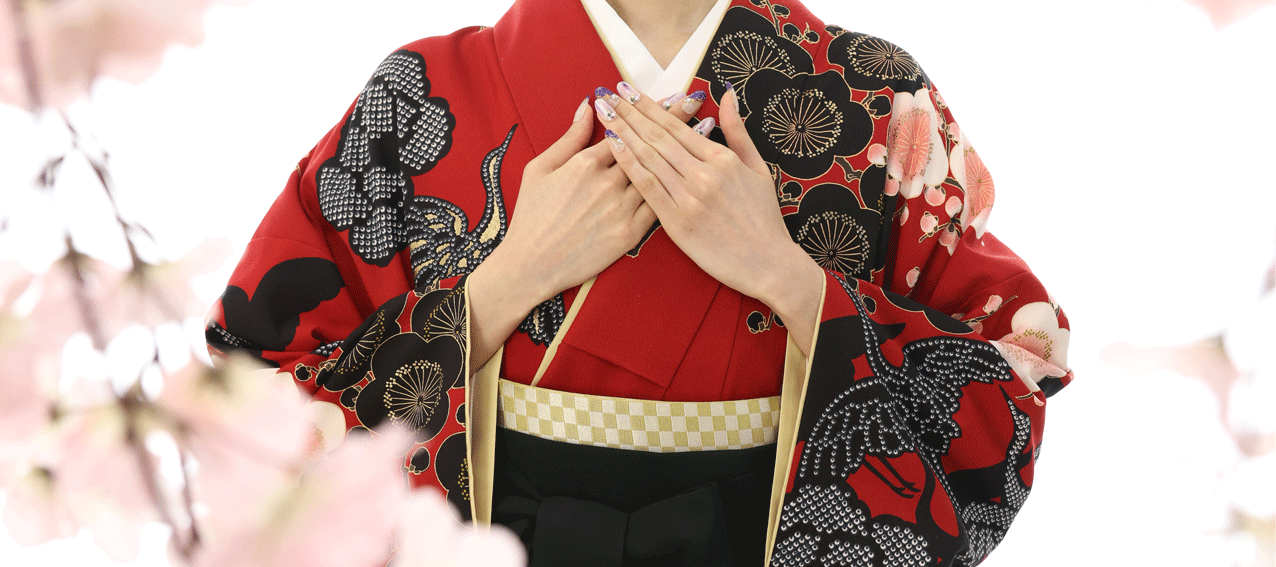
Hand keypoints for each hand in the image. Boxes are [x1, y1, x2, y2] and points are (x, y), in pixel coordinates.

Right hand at [467, 94, 702, 369]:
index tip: (668, 94)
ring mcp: (621, 208)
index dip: (648, 111)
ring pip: (659, 173)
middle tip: (695, 98)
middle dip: (673, 119)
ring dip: (684, 149)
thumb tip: (588, 106)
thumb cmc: (531, 216)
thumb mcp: (539, 169)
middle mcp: (608, 183)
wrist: (532, 266)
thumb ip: (569, 137)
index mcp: (585, 164)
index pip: (625, 129)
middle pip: (648, 146)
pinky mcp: (629, 234)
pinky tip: (696, 171)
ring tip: (706, 126)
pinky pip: (658, 206)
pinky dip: (678, 187)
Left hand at [596, 82, 824, 352]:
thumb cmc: (764, 218)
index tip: (627, 90)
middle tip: (607, 94)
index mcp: (722, 159)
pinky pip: (647, 187)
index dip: (648, 106)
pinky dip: (629, 164)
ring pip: (649, 157)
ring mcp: (689, 198)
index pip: (676, 125)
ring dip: (623, 132)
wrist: (769, 264)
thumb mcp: (758, 168)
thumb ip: (738, 131)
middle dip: (629, 113)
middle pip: (657, 136)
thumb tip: (726, 94)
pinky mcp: (678, 223)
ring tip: (604, 113)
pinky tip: (612, 147)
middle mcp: (703, 174)